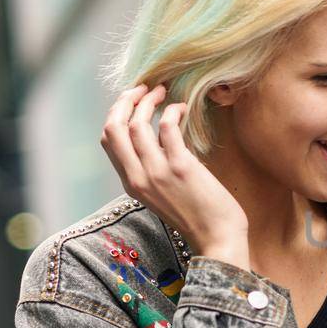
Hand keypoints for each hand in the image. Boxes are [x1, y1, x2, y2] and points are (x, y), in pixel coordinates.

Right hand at [100, 84, 248, 257]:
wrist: (217, 239)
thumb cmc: (197, 216)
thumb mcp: (163, 195)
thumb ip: (154, 170)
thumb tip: (159, 139)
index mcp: (131, 184)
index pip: (108, 140)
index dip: (117, 114)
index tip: (133, 101)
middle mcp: (138, 178)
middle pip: (113, 128)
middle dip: (125, 101)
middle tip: (143, 88)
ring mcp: (157, 173)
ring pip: (136, 125)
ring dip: (148, 101)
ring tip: (163, 92)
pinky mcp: (180, 167)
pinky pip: (167, 127)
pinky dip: (172, 111)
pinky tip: (182, 108)